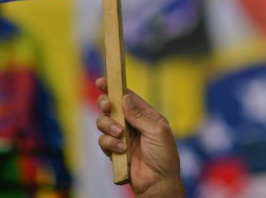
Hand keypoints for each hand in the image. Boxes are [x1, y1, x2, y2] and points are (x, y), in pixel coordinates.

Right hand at [95, 78, 184, 197]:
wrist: (157, 182)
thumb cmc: (164, 156)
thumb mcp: (157, 131)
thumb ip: (139, 115)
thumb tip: (125, 97)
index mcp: (146, 115)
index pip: (128, 97)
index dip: (115, 88)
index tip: (102, 81)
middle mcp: (133, 124)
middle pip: (112, 107)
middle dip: (106, 104)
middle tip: (107, 107)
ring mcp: (122, 137)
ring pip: (104, 123)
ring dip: (109, 126)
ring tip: (120, 135)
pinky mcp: (114, 150)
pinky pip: (103, 141)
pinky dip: (110, 144)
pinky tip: (121, 150)